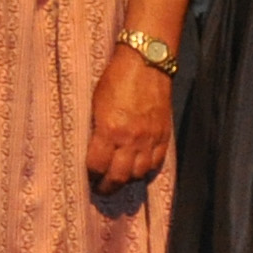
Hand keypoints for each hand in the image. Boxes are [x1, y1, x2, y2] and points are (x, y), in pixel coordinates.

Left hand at [86, 39, 172, 192]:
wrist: (147, 64)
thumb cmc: (116, 79)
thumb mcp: (96, 103)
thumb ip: (97, 129)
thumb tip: (94, 150)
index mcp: (109, 129)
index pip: (97, 165)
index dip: (91, 175)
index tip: (88, 177)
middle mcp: (131, 139)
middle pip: (119, 176)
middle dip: (107, 187)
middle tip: (101, 189)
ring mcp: (150, 139)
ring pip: (138, 173)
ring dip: (127, 180)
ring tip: (119, 179)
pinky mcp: (164, 135)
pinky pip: (156, 162)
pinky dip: (146, 169)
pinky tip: (138, 168)